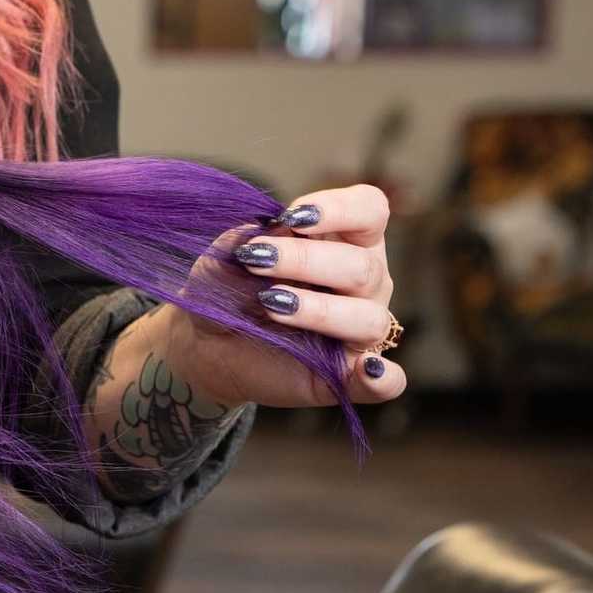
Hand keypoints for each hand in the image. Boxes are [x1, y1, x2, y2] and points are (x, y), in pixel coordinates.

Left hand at [161, 183, 407, 409]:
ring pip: (368, 318)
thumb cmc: (228, 287)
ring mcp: (359, 329)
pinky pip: (385, 383)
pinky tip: (367, 370)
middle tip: (256, 261)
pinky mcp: (347, 375)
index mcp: (346, 240)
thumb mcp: (226, 257)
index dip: (339, 209)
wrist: (207, 340)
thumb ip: (247, 241)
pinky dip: (383, 379)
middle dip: (306, 261)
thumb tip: (271, 234)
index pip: (369, 210)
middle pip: (362, 267)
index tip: (291, 217)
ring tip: (270, 304)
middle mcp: (365, 282)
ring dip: (319, 310)